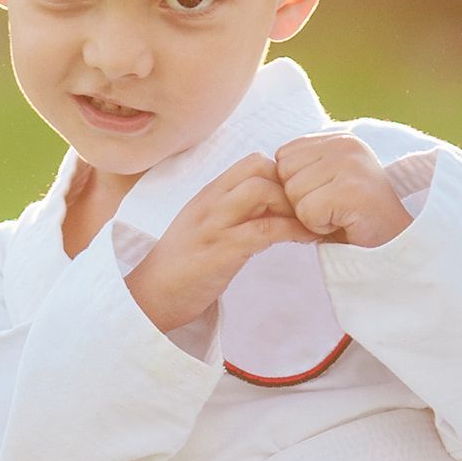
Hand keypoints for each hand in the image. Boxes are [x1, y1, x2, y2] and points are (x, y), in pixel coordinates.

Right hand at [124, 153, 324, 333]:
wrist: (150, 298)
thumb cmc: (183, 265)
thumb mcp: (207, 227)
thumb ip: (234, 212)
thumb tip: (273, 205)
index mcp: (209, 195)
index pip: (252, 162)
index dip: (282, 174)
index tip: (299, 199)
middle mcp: (211, 203)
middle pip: (260, 168)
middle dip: (291, 185)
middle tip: (308, 211)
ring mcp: (214, 226)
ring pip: (262, 192)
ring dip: (294, 207)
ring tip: (311, 225)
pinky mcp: (221, 252)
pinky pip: (265, 230)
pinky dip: (293, 231)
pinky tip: (306, 240)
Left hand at [273, 133, 412, 247]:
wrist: (394, 245)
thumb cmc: (353, 218)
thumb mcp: (325, 183)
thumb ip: (300, 169)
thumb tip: (262, 171)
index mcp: (337, 138)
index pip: (283, 156)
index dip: (296, 185)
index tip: (325, 197)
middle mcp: (346, 144)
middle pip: (284, 173)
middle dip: (300, 200)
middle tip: (332, 209)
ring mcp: (351, 164)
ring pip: (293, 193)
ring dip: (309, 215)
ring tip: (339, 215)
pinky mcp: (351, 189)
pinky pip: (306, 212)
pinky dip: (319, 227)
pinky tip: (343, 224)